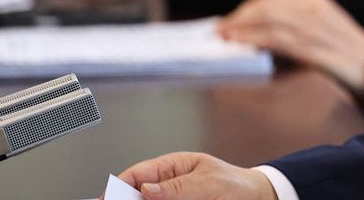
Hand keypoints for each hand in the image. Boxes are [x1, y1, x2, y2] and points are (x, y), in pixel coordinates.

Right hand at [115, 152, 276, 199]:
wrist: (256, 198)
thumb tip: (147, 189)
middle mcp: (166, 185)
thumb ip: (178, 186)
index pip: (136, 174)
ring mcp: (171, 198)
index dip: (117, 187)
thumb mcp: (209, 182)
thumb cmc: (235, 184)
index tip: (107, 199)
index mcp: (171, 166)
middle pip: (136, 194)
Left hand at [219, 0, 363, 97]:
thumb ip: (299, 24)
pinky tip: (241, 45)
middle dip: (240, 16)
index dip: (249, 7)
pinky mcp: (311, 46)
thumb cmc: (348, 54)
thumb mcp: (325, 28)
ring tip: (224, 36)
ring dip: (241, 28)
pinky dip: (254, 39)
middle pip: (267, 5)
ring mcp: (313, 27)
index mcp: (317, 1)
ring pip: (267, 19)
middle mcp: (314, 9)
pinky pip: (275, 39)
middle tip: (222, 28)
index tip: (233, 18)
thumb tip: (263, 32)